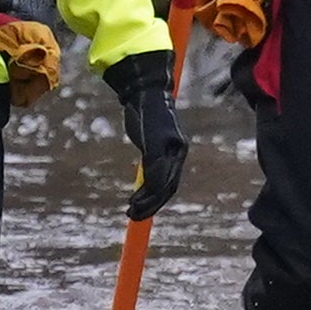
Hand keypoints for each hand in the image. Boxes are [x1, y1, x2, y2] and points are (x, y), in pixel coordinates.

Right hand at [109, 54, 187, 219]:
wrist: (145, 92)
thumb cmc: (146, 113)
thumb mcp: (151, 136)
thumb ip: (153, 153)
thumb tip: (146, 170)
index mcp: (179, 151)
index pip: (171, 182)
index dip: (158, 199)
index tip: (145, 208)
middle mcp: (178, 152)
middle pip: (168, 188)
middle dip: (153, 205)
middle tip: (136, 216)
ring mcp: (168, 151)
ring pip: (161, 187)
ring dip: (147, 203)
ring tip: (131, 212)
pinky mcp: (156, 149)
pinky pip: (153, 178)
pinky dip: (143, 193)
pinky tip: (133, 200)